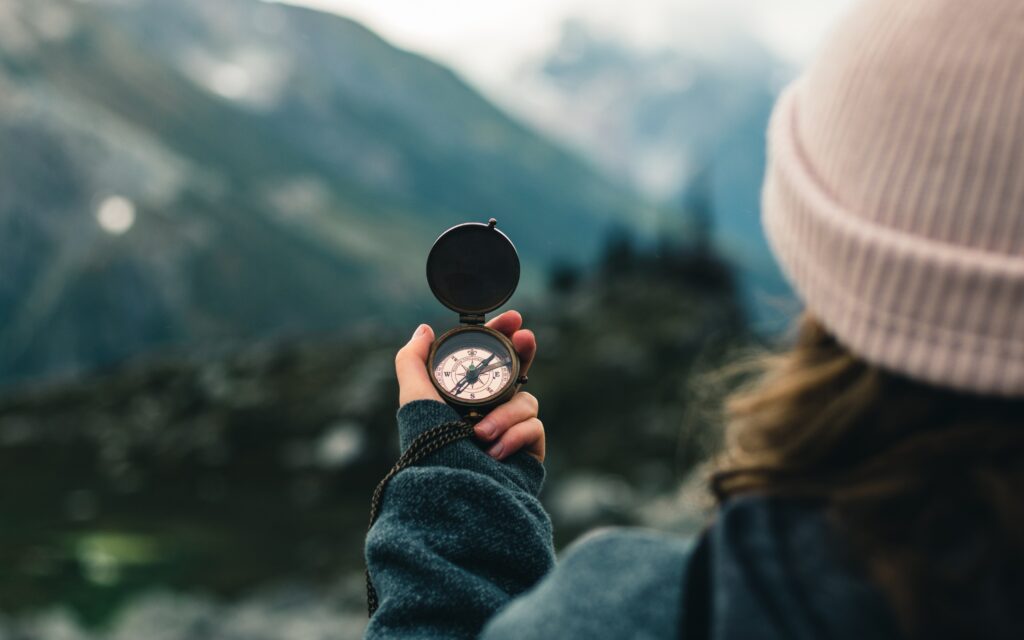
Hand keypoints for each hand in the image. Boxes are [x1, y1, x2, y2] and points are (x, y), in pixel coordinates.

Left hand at [394, 310, 543, 461]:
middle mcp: (488, 412)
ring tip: (481, 434)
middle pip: (517, 372)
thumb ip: (413, 360)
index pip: (488, 360)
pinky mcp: (528, 451)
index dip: (502, 336)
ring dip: (505, 413)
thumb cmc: (431, 447)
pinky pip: (534, 427)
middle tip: (526, 337)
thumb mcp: (414, 398)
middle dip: (523, 352)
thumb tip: (424, 329)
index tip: (513, 318)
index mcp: (464, 398)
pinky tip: (495, 452)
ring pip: (525, 400)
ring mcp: (510, 432)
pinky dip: (514, 436)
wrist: (453, 492)